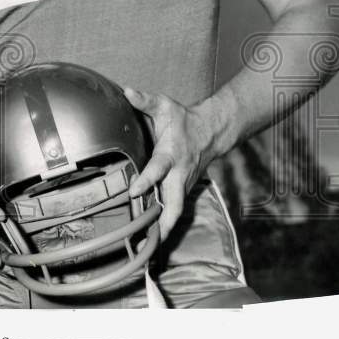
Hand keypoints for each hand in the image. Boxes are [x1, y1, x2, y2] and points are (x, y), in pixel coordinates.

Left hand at [124, 87, 219, 239]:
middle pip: (175, 203)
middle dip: (164, 221)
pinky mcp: (184, 189)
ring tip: (149, 247)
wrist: (212, 131)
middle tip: (150, 239)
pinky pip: (175, 208)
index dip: (147, 181)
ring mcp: (183, 184)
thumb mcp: (165, 106)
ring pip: (177, 210)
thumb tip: (126, 91)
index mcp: (171, 154)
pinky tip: (155, 237)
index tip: (133, 192)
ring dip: (165, 228)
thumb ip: (145, 100)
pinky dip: (167, 223)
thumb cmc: (183, 119)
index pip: (158, 170)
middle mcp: (179, 174)